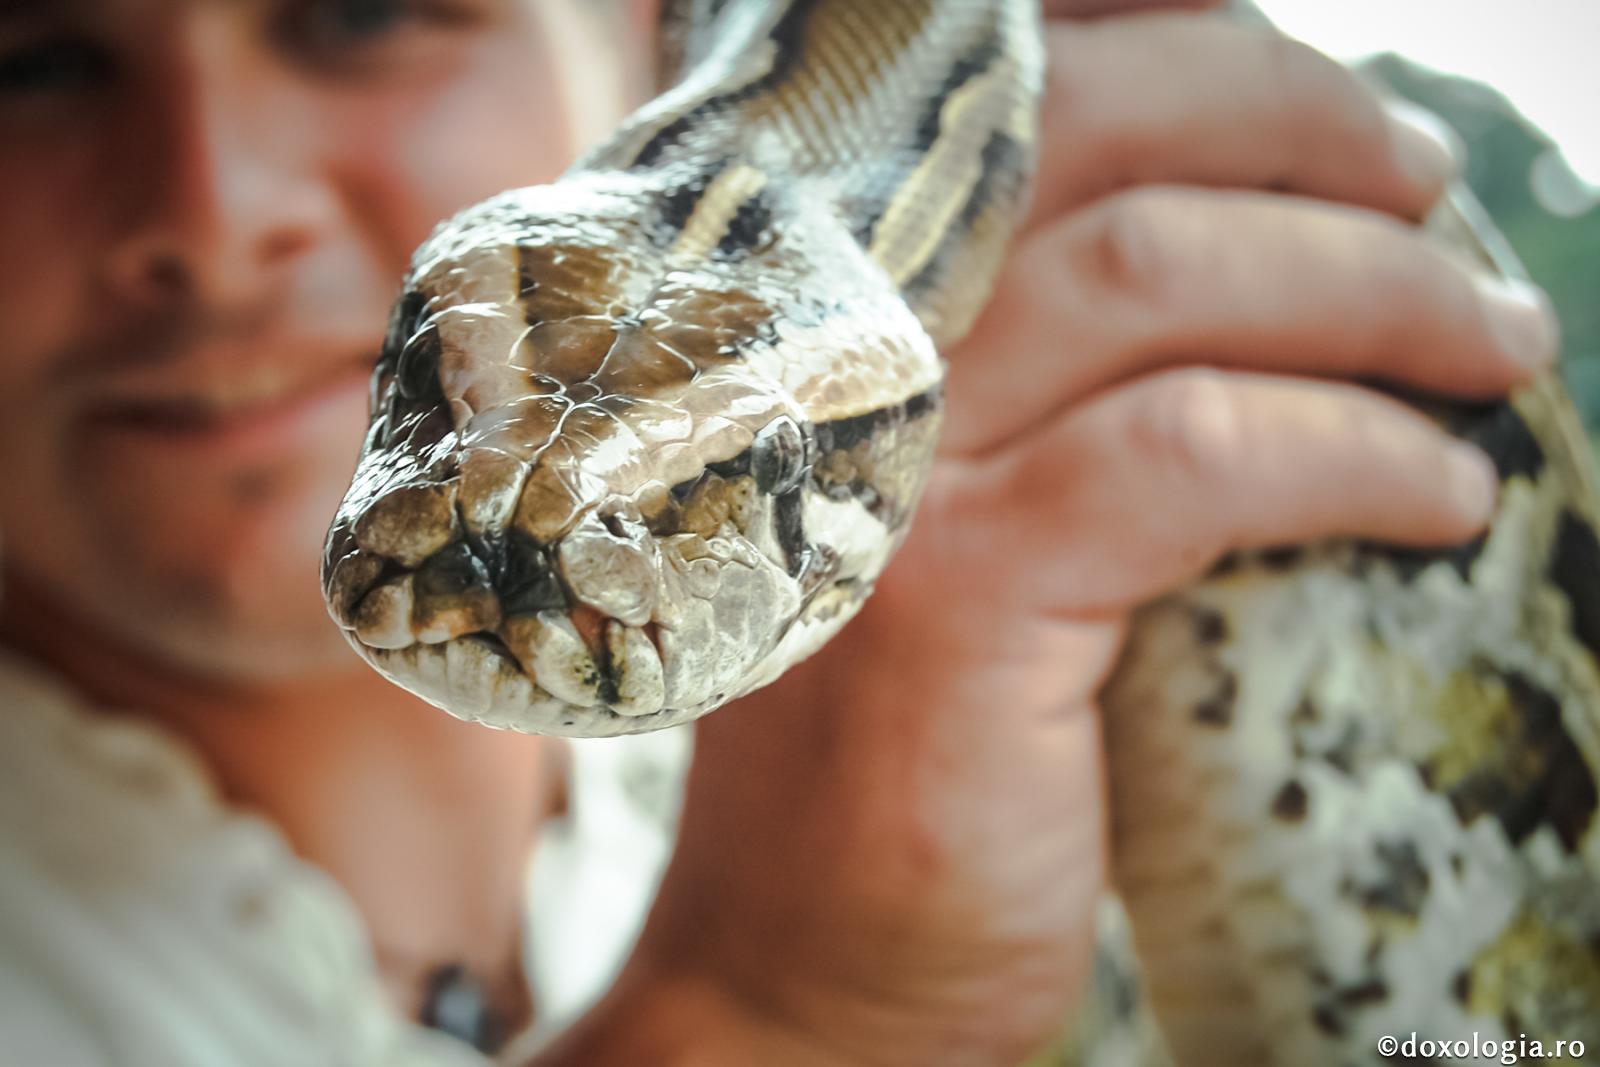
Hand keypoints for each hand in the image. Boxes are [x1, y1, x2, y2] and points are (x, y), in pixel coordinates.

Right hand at [539, 7, 1556, 1065]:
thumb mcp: (952, 507)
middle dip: (1296, 125)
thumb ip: (1043, 364)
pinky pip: (1197, 455)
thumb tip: (1254, 236)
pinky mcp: (952, 596)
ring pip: (1163, 275)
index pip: (997, 97)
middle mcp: (828, 348)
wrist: (802, 955)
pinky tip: (1438, 493)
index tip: (1326, 105)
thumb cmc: (903, 735)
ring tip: (1488, 343)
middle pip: (1085, 128)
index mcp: (822, 306)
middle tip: (1426, 188)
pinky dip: (1352, 450)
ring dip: (1373, 292)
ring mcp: (881, 464)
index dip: (1174, 48)